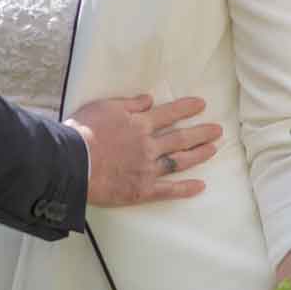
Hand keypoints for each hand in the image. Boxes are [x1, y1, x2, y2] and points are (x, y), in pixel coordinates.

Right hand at [67, 94, 220, 207]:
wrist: (73, 161)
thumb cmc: (84, 132)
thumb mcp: (105, 107)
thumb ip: (130, 104)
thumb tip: (149, 99)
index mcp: (140, 124)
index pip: (169, 113)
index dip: (186, 108)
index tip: (201, 105)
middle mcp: (149, 145)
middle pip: (180, 138)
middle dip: (201, 132)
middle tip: (218, 130)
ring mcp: (148, 168)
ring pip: (179, 161)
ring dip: (198, 155)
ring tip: (213, 149)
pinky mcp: (142, 189)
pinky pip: (168, 190)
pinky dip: (185, 189)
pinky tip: (200, 186)